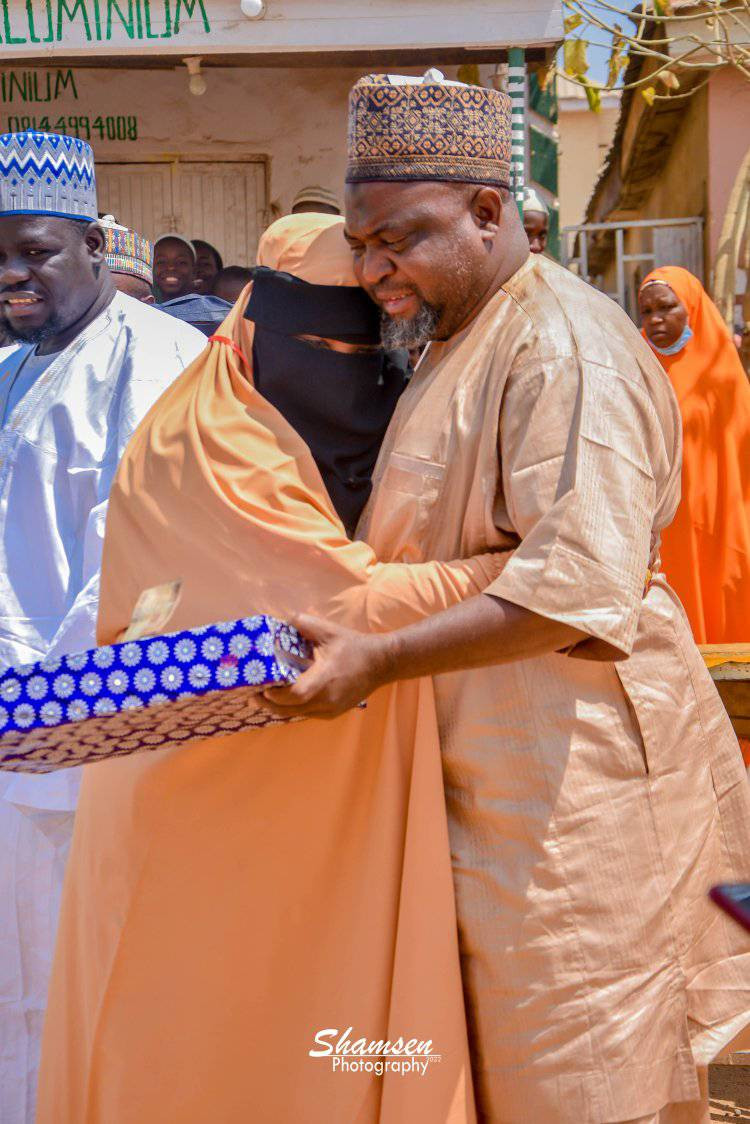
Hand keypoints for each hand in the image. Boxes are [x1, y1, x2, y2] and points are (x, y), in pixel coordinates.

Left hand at [262, 614, 395, 719]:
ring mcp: (332, 709)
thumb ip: (304, 623)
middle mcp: (328, 698)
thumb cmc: (354, 646)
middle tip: (254, 696)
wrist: (381, 663)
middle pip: (291, 710)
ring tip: (265, 699)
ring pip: (298, 714)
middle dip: (270, 704)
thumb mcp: (329, 631)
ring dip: (281, 708)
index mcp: (325, 678)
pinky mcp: (334, 713)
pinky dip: (295, 709)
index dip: (275, 695)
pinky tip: (286, 701)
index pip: (295, 694)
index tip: (261, 688)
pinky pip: (308, 714)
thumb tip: (281, 619)